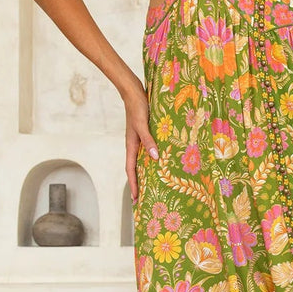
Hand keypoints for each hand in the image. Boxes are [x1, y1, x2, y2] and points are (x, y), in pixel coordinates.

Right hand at [124, 83, 158, 201]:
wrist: (134, 92)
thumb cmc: (138, 107)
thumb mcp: (143, 125)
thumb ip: (149, 140)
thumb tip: (155, 158)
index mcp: (131, 146)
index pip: (131, 170)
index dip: (134, 185)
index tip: (136, 199)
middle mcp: (134, 145)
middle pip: (136, 169)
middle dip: (139, 184)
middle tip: (144, 199)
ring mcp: (139, 140)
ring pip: (142, 161)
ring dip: (146, 173)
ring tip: (153, 185)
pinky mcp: (145, 134)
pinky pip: (148, 151)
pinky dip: (152, 160)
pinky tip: (160, 163)